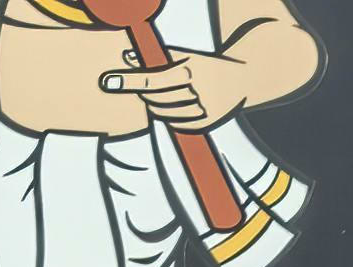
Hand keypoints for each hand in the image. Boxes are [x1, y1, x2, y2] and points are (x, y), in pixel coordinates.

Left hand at [104, 58, 233, 121]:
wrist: (244, 79)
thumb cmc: (209, 66)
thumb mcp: (187, 56)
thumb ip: (157, 58)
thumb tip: (127, 57)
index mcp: (192, 71)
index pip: (152, 79)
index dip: (129, 81)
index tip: (108, 81)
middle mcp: (196, 92)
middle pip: (153, 98)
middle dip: (144, 92)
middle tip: (143, 85)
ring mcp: (200, 111)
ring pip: (160, 113)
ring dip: (156, 104)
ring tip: (167, 92)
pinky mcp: (202, 125)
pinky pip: (172, 124)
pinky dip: (169, 115)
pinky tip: (178, 104)